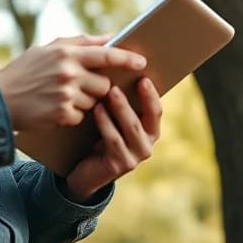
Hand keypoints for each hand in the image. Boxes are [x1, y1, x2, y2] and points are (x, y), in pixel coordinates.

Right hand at [0, 35, 146, 130]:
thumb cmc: (23, 72)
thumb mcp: (46, 50)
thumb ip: (78, 43)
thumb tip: (108, 37)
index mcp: (66, 53)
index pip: (106, 53)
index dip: (127, 58)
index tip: (142, 62)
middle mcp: (69, 72)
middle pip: (104, 83)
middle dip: (98, 87)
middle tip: (80, 86)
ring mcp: (66, 95)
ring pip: (94, 101)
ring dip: (84, 101)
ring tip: (60, 97)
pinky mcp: (63, 115)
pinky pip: (82, 116)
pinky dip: (72, 114)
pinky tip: (54, 108)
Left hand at [64, 77, 162, 201]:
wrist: (85, 172)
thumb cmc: (101, 137)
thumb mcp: (115, 122)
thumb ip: (122, 104)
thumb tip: (122, 71)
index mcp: (150, 132)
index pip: (156, 111)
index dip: (151, 95)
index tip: (143, 77)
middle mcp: (147, 146)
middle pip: (145, 118)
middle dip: (137, 98)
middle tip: (127, 80)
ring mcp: (134, 157)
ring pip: (131, 128)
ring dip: (121, 108)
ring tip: (110, 91)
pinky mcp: (119, 165)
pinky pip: (114, 139)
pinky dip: (106, 122)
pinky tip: (97, 109)